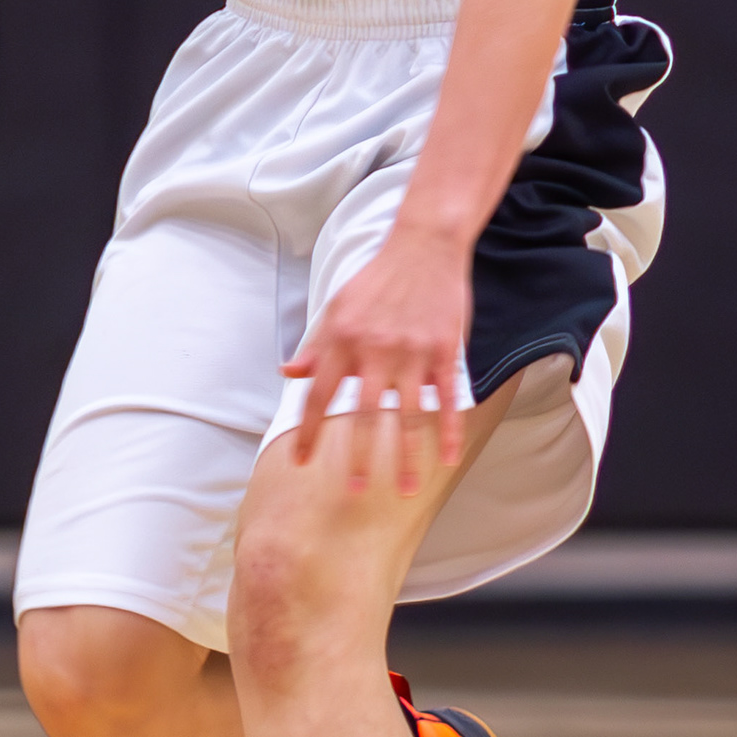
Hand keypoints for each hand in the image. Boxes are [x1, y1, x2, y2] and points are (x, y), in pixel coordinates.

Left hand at [282, 223, 473, 491]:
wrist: (424, 246)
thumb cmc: (376, 281)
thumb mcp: (337, 308)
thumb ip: (316, 346)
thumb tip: (288, 374)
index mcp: (341, 341)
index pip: (318, 395)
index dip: (307, 431)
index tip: (300, 461)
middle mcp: (374, 350)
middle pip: (360, 413)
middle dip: (355, 455)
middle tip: (351, 490)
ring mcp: (412, 353)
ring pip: (405, 415)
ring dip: (404, 457)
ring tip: (402, 490)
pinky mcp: (444, 351)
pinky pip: (446, 400)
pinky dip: (447, 431)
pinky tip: (447, 458)